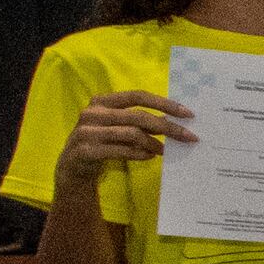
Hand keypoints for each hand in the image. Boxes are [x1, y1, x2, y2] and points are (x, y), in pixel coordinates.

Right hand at [57, 88, 190, 188]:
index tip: (188, 113)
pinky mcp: (85, 150)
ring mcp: (86, 131)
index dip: (164, 103)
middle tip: (189, 137)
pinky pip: (121, 151)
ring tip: (165, 150)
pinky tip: (150, 156)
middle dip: (167, 127)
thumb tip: (172, 119)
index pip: (138, 95)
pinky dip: (140, 154)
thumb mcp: (120, 128)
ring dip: (154, 143)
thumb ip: (140, 121)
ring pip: (131, 133)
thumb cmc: (102, 143)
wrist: (73, 167)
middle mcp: (92, 113)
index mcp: (101, 101)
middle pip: (138, 116)